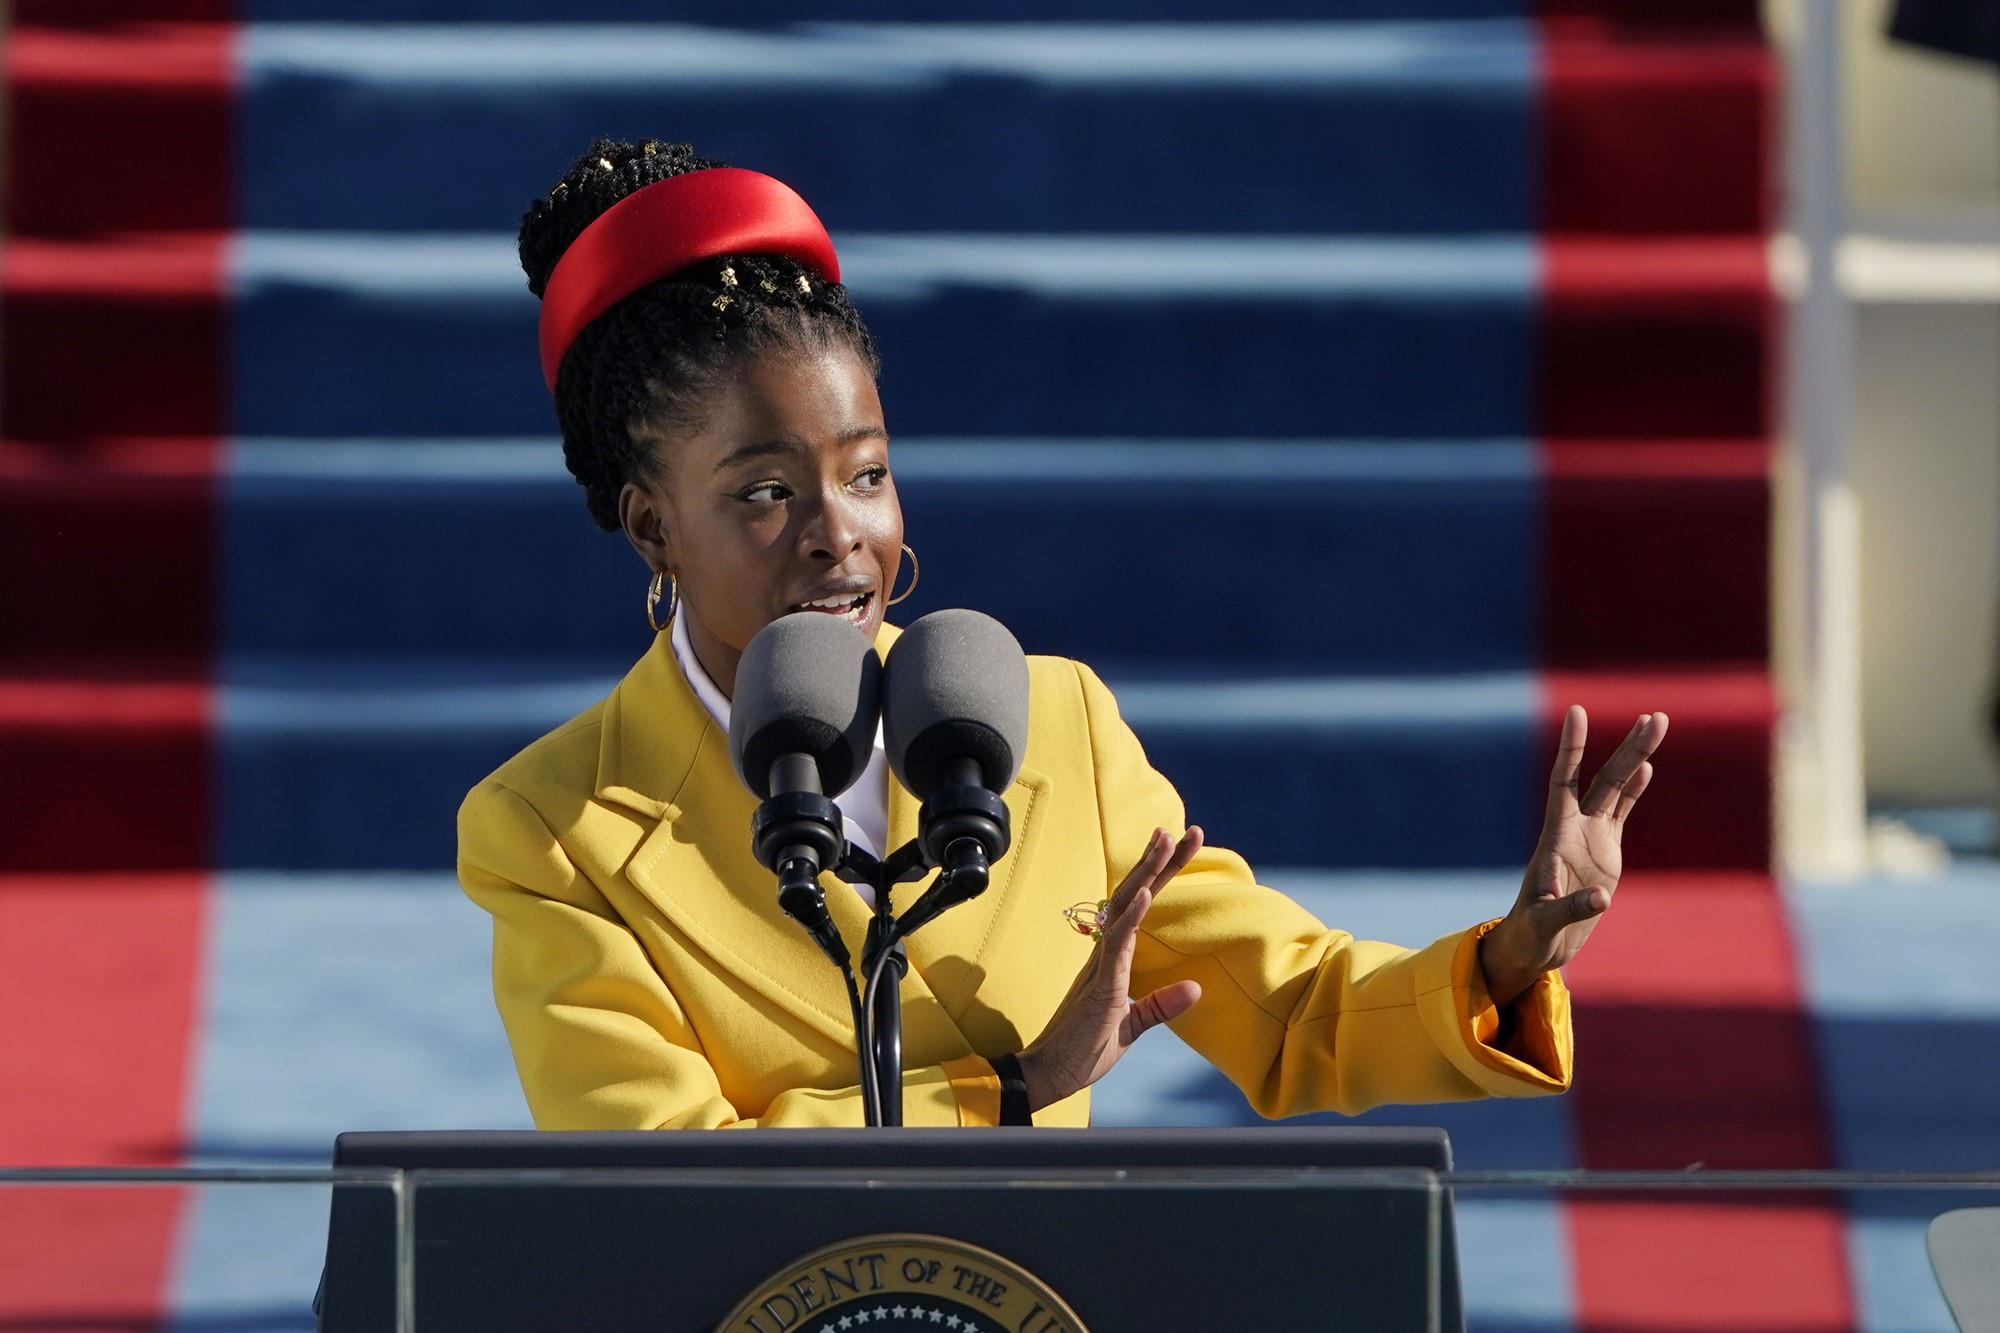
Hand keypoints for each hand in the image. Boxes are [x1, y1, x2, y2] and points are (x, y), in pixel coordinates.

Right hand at [1016, 826, 1205, 1111]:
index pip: (1141, 907)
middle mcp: (1105, 953)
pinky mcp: (1101, 986)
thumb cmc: (1082, 1051)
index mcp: (1112, 959)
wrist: (1049, 1076)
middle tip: (1188, 830)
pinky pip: (1116, 944)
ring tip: (1167, 841)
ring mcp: (1101, 966)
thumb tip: (1196, 988)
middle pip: (1135, 895)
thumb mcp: (1130, 1027)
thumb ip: (1160, 1006)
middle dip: (1162, 862)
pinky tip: (1147, 894)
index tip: (1181, 845)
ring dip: (1149, 874)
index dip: (1161, 876)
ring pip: (1126, 908)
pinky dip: (1131, 917)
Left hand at [1479, 707, 1668, 1006]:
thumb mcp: (1545, 924)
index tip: (1576, 712)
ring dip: (1637, 758)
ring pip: (1617, 789)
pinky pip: (1622, 814)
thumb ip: (1570, 909)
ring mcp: (1591, 838)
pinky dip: (1635, 791)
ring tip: (1657, 723)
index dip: (1571, 749)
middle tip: (1656, 716)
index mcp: (1556, 838)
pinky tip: (1648, 768)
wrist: (1537, 944)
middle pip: (1604, 779)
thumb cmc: (1531, 934)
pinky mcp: (1605, 853)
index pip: (1564, 781)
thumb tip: (1601, 899)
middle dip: (1629, 748)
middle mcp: (1574, 829)